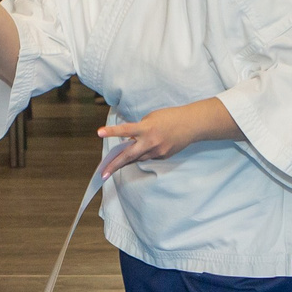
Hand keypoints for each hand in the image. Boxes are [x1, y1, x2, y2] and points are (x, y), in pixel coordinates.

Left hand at [97, 100, 231, 173]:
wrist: (192, 125)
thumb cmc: (170, 117)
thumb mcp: (151, 118)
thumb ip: (139, 128)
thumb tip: (130, 139)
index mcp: (146, 128)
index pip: (125, 130)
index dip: (111, 132)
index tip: (99, 133)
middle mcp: (150, 142)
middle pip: (128, 155)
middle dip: (114, 165)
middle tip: (103, 174)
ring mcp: (157, 152)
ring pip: (137, 158)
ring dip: (126, 160)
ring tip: (113, 166)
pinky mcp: (163, 156)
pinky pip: (148, 157)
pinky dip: (143, 154)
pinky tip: (145, 149)